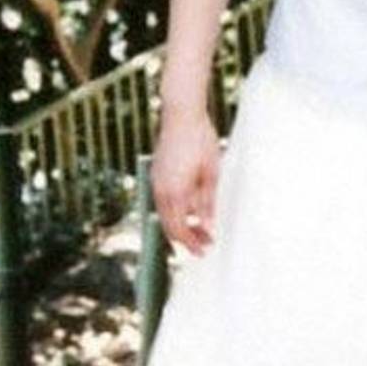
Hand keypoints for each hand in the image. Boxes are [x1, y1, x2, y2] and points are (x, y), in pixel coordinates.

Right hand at [150, 102, 222, 255]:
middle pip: (169, 226)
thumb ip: (207, 203)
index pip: (179, 229)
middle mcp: (160, 190)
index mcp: (174, 192)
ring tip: (200, 230)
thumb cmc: (200, 140)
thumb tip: (207, 227)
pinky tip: (190, 211)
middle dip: (186, 239)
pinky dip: (175, 213)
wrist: (181, 115)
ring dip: (181, 226)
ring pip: (164, 215)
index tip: (204, 251)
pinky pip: (162, 202)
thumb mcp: (211, 173)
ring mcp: (155, 182)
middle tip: (205, 246)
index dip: (191, 243)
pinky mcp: (156, 174)